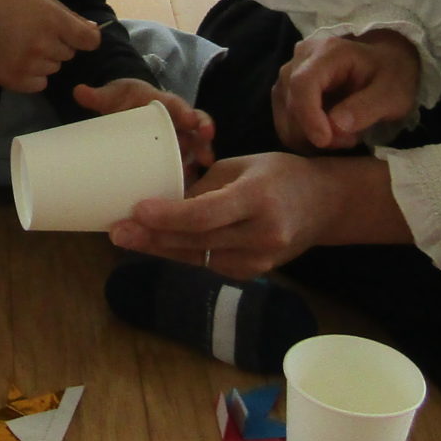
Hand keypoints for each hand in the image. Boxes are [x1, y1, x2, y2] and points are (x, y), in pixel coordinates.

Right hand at [0, 0, 102, 93]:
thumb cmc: (9, 1)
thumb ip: (70, 16)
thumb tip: (93, 31)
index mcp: (54, 21)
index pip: (89, 41)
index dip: (85, 38)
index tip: (76, 35)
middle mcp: (44, 46)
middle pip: (69, 54)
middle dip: (58, 45)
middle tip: (37, 34)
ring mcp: (29, 65)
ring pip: (53, 68)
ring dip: (45, 60)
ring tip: (23, 45)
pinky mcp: (15, 80)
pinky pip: (39, 83)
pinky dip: (33, 75)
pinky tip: (19, 60)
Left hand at [71, 78, 215, 172]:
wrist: (125, 105)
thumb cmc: (124, 99)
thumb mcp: (114, 95)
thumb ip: (99, 96)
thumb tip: (77, 91)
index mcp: (164, 103)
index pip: (180, 106)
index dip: (188, 113)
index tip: (192, 121)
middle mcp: (176, 121)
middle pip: (195, 129)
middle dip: (203, 140)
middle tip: (206, 154)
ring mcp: (177, 138)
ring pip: (195, 147)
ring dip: (200, 158)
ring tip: (202, 172)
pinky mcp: (172, 153)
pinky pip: (184, 163)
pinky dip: (188, 174)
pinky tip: (189, 189)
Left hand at [108, 151, 410, 281]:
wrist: (325, 205)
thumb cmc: (281, 175)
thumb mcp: (243, 166)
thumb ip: (204, 185)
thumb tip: (160, 196)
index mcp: (258, 199)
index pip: (205, 214)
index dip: (168, 216)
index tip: (136, 211)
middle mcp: (260, 235)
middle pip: (195, 242)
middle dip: (151, 237)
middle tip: (115, 230)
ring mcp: (259, 259)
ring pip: (198, 258)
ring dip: (159, 248)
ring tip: (126, 237)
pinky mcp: (254, 273)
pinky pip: (209, 264)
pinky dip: (183, 254)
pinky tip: (157, 244)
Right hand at [274, 30, 420, 152]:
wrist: (386, 62)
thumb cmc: (392, 75)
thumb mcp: (392, 93)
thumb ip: (366, 107)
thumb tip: (336, 126)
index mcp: (329, 51)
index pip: (303, 84)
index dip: (309, 116)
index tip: (325, 141)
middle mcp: (301, 57)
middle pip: (291, 103)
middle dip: (314, 132)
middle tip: (350, 141)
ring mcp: (289, 72)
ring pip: (284, 116)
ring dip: (309, 137)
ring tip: (343, 136)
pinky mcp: (286, 89)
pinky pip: (285, 120)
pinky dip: (303, 136)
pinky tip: (329, 134)